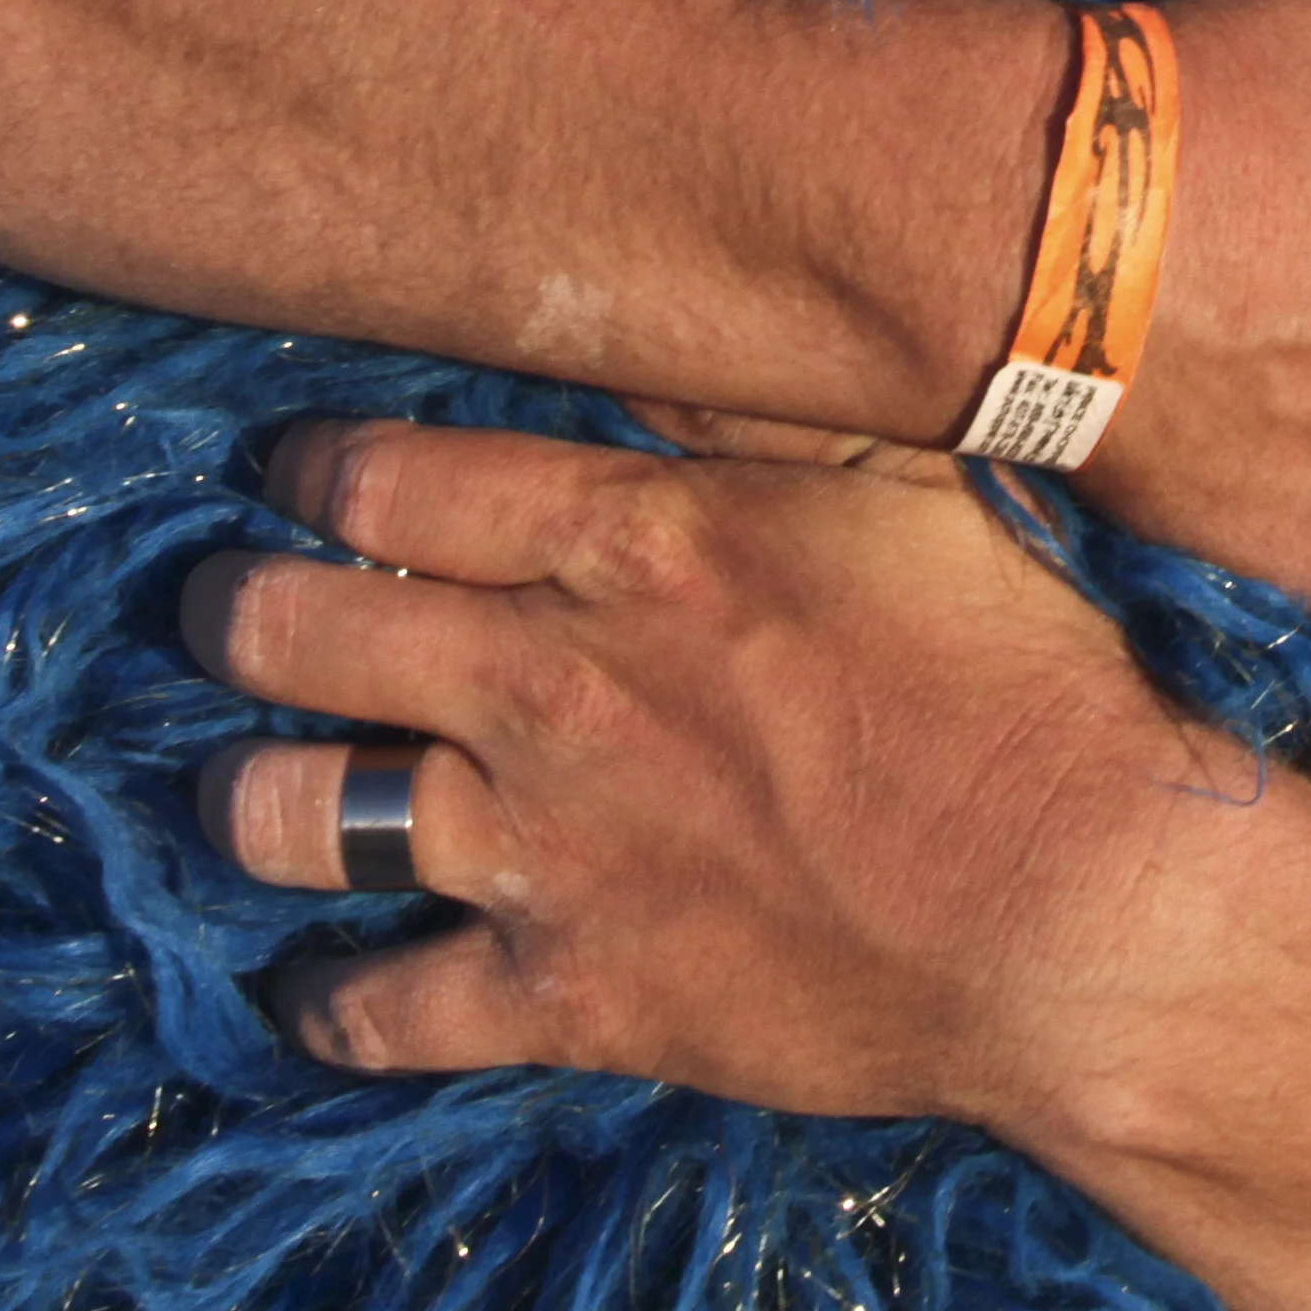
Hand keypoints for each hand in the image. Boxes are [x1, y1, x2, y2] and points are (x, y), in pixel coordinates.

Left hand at [183, 416, 1238, 1102]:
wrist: (1077, 906)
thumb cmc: (1014, 673)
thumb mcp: (907, 479)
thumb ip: (759, 400)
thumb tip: (664, 300)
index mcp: (626, 543)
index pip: (379, 481)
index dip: (313, 473)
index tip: (302, 478)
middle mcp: (545, 687)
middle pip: (289, 631)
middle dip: (235, 614)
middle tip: (234, 614)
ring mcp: (543, 851)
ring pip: (291, 816)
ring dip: (247, 796)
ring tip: (252, 783)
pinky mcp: (570, 996)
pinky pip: (382, 1010)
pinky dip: (332, 1003)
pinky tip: (319, 985)